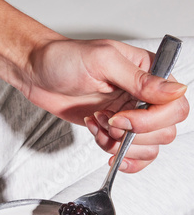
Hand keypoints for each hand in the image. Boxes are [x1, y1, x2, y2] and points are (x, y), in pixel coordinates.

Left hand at [25, 38, 188, 172]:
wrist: (38, 74)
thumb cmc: (65, 59)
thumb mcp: (103, 61)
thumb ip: (141, 80)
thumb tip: (176, 90)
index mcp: (150, 73)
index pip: (174, 107)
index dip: (150, 120)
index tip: (120, 117)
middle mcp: (144, 96)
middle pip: (164, 132)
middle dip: (131, 134)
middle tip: (106, 120)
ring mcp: (130, 115)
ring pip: (147, 148)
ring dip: (118, 144)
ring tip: (97, 124)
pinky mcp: (114, 131)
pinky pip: (132, 155)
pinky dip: (116, 154)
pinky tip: (100, 140)